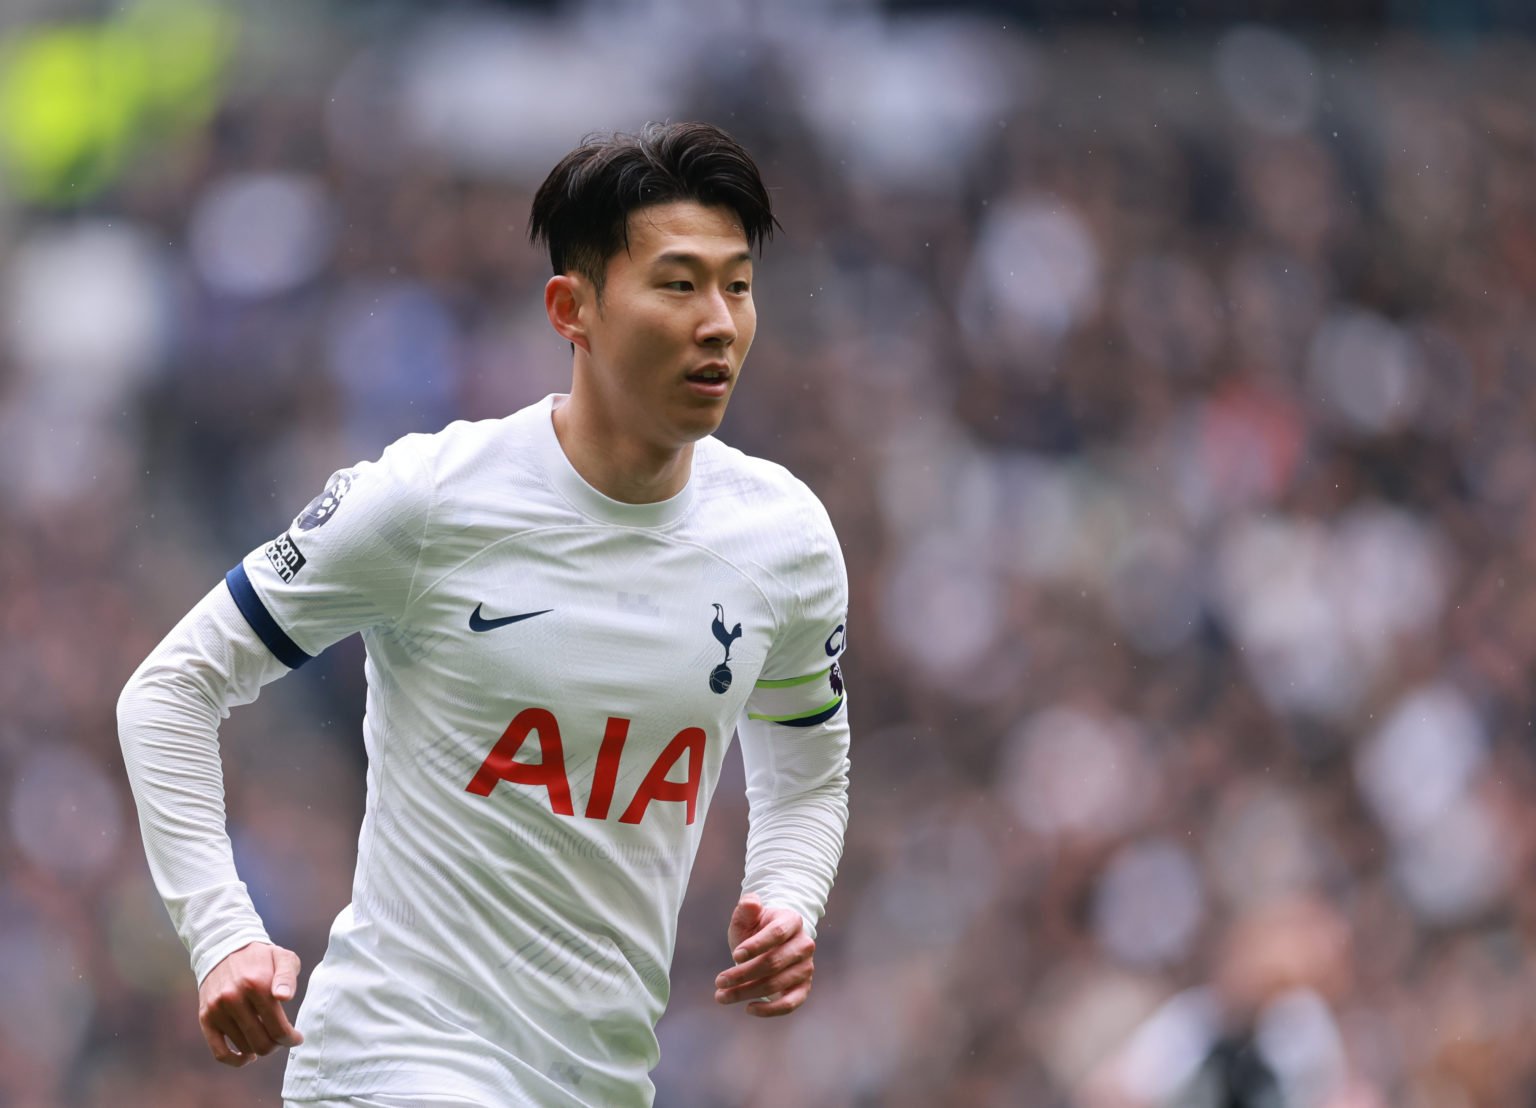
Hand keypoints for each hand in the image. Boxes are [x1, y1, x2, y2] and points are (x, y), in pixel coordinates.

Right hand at [197, 941, 304, 1066]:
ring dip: (260, 1048)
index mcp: (256, 984)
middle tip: (282, 1037)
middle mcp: (233, 998)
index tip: (296, 1038)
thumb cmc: (260, 957)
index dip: (291, 1039)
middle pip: (262, 1043)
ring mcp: (218, 1010)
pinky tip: (248, 1056)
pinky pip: (219, 1052)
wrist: (224, 949)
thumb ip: (287, 976)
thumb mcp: (282, 957)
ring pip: (245, 1047)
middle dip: (277, 1045)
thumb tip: (284, 997)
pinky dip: (236, 1060)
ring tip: (267, 1035)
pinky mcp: (206, 1018)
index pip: (278, 1028)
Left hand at [714, 893, 814, 1016]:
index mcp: (791, 921)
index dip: (756, 945)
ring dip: (747, 992)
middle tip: (719, 981)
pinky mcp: (803, 987)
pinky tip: (749, 1008)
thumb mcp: (747, 917)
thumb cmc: (755, 930)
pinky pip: (790, 1003)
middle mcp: (804, 944)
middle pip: (773, 962)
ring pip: (777, 984)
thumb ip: (746, 908)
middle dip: (743, 974)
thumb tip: (750, 902)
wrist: (770, 945)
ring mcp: (806, 967)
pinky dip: (770, 1010)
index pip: (776, 934)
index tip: (735, 954)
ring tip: (722, 996)